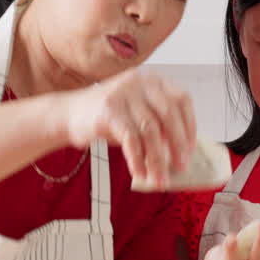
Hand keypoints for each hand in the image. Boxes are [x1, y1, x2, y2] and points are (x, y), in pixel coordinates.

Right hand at [61, 68, 196, 186]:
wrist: (69, 114)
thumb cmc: (110, 118)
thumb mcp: (138, 115)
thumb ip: (159, 126)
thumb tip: (182, 153)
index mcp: (152, 80)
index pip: (181, 99)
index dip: (189, 125)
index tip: (191, 148)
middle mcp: (139, 82)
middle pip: (168, 115)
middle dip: (178, 145)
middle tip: (181, 167)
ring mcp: (123, 93)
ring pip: (150, 131)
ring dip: (157, 159)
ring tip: (159, 179)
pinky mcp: (109, 109)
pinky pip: (130, 139)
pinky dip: (138, 160)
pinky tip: (140, 174)